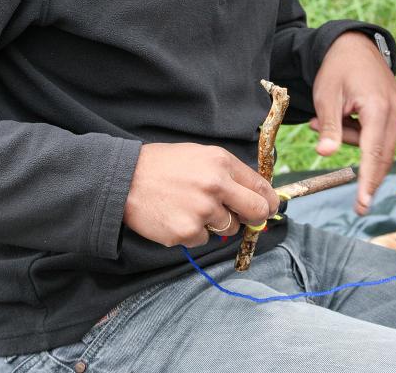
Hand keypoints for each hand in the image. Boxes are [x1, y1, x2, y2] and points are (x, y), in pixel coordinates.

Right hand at [123, 142, 279, 246]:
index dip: (269, 201)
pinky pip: (203, 239)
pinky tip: (176, 216)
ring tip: (190, 207)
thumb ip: (228, 174)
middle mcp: (216, 186)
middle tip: (243, 218)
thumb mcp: (200, 156)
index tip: (270, 207)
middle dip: (254, 218)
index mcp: (221, 163)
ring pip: (228, 228)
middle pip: (255, 212)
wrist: (124, 179)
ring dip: (215, 223)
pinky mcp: (187, 232)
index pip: (261, 187)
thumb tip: (255, 195)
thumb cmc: (163, 166)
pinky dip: (193, 233)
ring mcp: (202, 211)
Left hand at [308, 31, 395, 214]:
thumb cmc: (337, 69)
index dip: (368, 181)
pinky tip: (345, 114)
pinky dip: (361, 132)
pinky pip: (381, 132)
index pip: (374, 152)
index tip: (363, 204)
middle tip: (344, 176)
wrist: (354, 44)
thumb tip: (324, 154)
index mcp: (377, 107)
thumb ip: (329, 128)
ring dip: (352, 140)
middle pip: (381, 153)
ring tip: (325, 119)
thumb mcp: (326, 97)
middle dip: (360, 165)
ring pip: (379, 144)